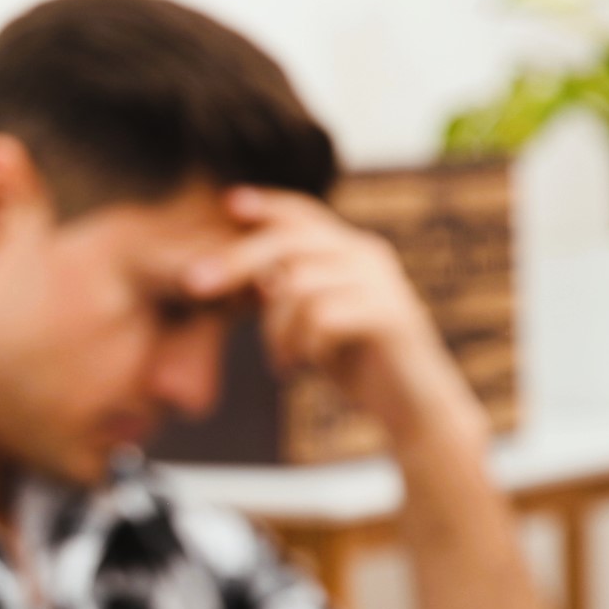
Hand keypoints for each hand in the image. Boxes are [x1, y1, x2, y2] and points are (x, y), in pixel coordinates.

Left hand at [183, 186, 484, 449]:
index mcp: (351, 251)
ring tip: (282, 360)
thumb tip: (251, 275)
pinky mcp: (391, 316)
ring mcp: (384, 284)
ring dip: (275, 330)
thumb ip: (288, 292)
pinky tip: (305, 367)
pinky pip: (321, 317)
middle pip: (289, 243)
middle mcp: (369, 257)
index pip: (304, 215)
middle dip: (235, 262)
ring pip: (297, 286)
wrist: (413, 406)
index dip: (267, 205)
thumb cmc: (356, 361)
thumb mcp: (313, 320)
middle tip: (194, 286)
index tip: (227, 202)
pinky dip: (301, 345)